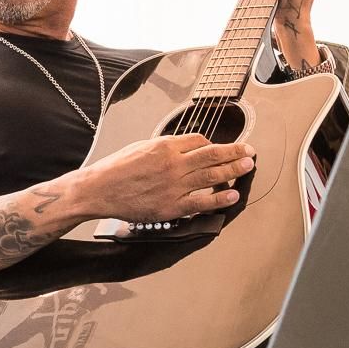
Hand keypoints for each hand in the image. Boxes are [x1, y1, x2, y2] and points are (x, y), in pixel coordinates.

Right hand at [77, 133, 254, 222]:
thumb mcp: (141, 146)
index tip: (223, 147)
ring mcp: (175, 186)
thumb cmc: (116, 168)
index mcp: (165, 146)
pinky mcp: (172, 206)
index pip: (200, 141)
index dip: (214, 143)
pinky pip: (203, 202)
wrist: (99, 189)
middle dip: (235, 152)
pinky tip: (232, 195)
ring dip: (234, 170)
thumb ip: (165, 147)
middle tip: (249, 152)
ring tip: (248, 167)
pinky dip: (220, 198)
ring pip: (212, 176)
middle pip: (212, 155)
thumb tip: (186, 147)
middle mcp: (173, 164)